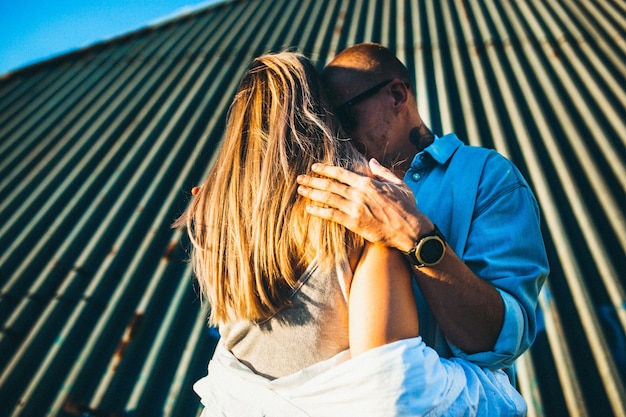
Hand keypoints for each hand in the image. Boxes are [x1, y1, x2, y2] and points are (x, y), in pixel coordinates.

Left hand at [296, 159, 431, 251]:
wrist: (410, 229)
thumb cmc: (407, 207)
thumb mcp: (399, 184)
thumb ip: (383, 172)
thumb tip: (372, 162)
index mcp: (368, 183)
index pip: (341, 173)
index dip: (325, 169)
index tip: (314, 167)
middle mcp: (359, 193)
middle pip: (330, 184)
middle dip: (313, 180)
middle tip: (300, 178)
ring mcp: (355, 208)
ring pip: (328, 198)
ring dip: (312, 193)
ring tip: (301, 190)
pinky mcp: (354, 223)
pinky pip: (332, 215)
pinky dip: (319, 211)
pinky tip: (309, 209)